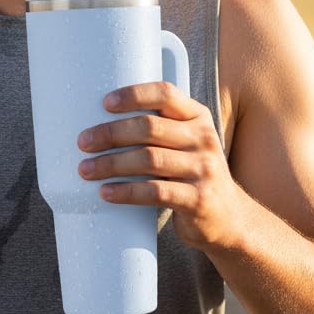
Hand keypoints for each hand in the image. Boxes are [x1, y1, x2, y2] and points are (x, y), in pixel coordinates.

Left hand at [77, 82, 243, 251]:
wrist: (229, 219)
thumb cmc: (192, 175)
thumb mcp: (186, 143)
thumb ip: (159, 129)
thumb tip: (100, 124)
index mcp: (198, 117)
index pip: (166, 94)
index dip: (134, 95)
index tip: (104, 103)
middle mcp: (203, 139)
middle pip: (149, 127)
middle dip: (111, 133)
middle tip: (83, 142)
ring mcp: (204, 170)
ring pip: (149, 159)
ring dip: (111, 164)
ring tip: (86, 170)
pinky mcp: (198, 200)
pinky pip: (155, 192)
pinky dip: (126, 191)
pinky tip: (106, 192)